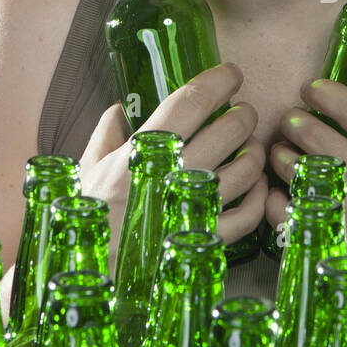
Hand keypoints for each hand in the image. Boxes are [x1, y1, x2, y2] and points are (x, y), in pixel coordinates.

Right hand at [78, 63, 266, 266]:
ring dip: (254, 151)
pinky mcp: (206, 239)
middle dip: (244, 114)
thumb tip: (117, 110)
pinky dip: (259, 195)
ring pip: (246, 168)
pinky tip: (256, 185)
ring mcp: (192, 208)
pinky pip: (249, 213)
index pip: (191, 101)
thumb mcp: (86, 169)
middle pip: (229, 129)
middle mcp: (172, 174)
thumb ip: (105, 135)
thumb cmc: (87, 218)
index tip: (232, 73)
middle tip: (244, 112)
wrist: (87, 272)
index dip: (218, 80)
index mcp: (143, 151)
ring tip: (251, 146)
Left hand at [266, 79, 346, 297]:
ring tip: (281, 150)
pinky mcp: (325, 241)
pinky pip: (281, 208)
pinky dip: (273, 195)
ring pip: (295, 169)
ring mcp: (346, 216)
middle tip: (291, 118)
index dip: (331, 94)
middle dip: (297, 120)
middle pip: (318, 136)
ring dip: (281, 153)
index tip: (314, 87)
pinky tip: (276, 188)